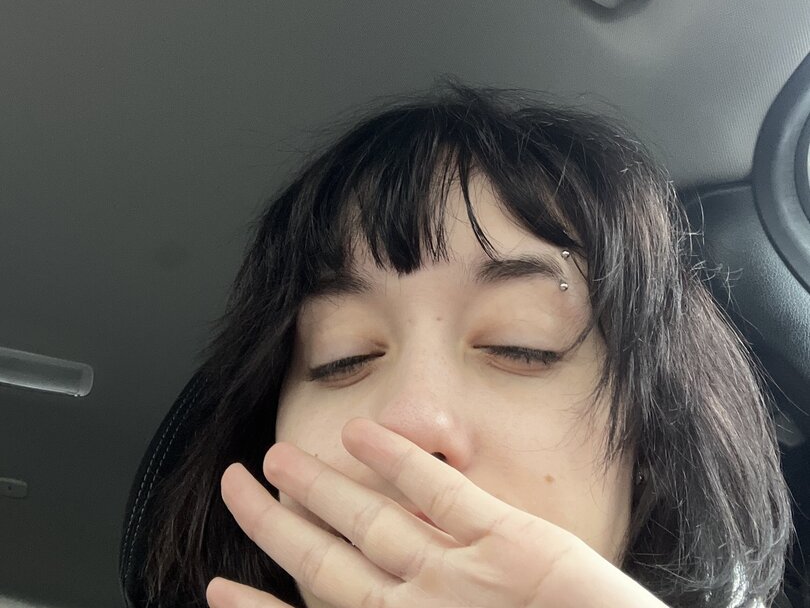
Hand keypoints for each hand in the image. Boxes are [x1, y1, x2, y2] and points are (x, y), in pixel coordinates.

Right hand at [206, 417, 666, 607]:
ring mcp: (457, 575)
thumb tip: (365, 605)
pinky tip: (362, 434)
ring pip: (368, 520)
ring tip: (275, 458)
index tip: (218, 589)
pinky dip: (397, 460)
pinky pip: (439, 493)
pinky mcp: (506, 542)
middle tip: (234, 487)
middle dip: (274, 525)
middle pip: (324, 563)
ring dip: (317, 487)